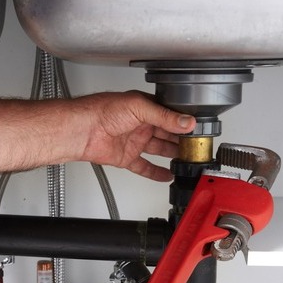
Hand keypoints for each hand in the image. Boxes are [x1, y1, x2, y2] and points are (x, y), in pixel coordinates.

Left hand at [77, 92, 195, 180]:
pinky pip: (143, 166)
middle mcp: (141, 125)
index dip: (185, 124)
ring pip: (158, 150)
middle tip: (197, 148)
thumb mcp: (139, 107)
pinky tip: (166, 175)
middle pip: (168, 134)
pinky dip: (155, 172)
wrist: (83, 130)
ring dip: (172, 156)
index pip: (171, 116)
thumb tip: (186, 122)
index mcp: (145, 108)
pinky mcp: (126, 158)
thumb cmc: (102, 111)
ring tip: (187, 161)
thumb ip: (164, 116)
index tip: (199, 131)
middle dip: (182, 141)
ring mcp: (134, 142)